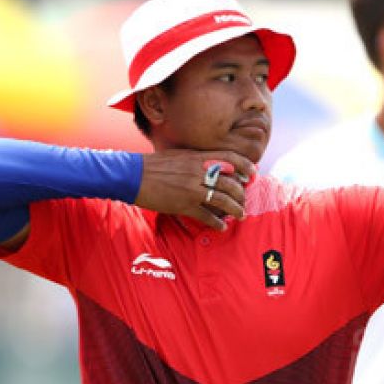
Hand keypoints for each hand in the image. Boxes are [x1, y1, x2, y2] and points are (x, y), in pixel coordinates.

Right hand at [135, 150, 256, 230]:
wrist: (131, 175)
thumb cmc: (154, 165)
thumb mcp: (179, 155)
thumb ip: (198, 159)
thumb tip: (214, 165)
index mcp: (198, 158)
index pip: (230, 158)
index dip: (245, 166)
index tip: (252, 173)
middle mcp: (198, 172)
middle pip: (231, 183)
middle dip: (241, 194)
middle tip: (243, 200)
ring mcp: (192, 189)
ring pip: (223, 200)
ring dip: (236, 209)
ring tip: (240, 215)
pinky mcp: (184, 205)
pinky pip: (207, 216)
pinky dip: (217, 223)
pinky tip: (221, 227)